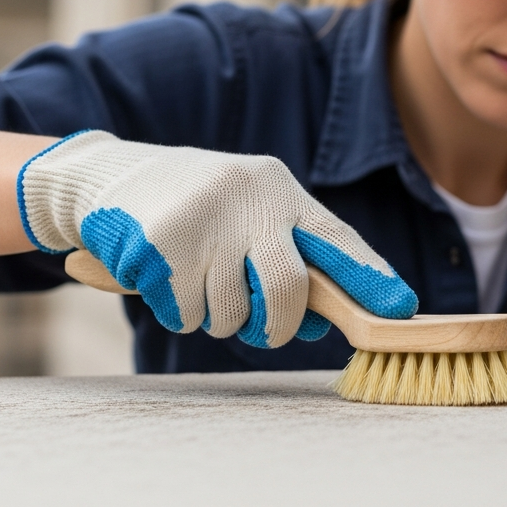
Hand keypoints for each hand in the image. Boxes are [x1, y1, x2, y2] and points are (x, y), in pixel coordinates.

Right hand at [17, 131, 417, 347]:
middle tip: (265, 330)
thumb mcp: (246, 217)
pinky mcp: (160, 247)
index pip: (335, 240)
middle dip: (277, 325)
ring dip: (216, 316)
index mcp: (277, 190)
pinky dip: (177, 310)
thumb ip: (286, 261)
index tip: (400, 310)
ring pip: (231, 314)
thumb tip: (317, 325)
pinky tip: (164, 276)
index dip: (369, 278)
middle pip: (287, 291)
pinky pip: (186, 315)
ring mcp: (204, 220)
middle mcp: (248, 199)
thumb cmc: (193, 207)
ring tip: (196, 278)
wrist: (106, 176)